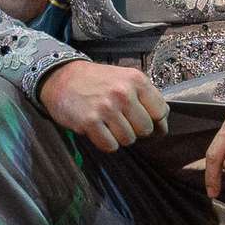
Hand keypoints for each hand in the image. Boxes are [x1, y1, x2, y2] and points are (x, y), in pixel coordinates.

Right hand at [40, 61, 167, 151]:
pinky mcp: (90, 122)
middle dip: (135, 130)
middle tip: (122, 122)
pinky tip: (99, 130)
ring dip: (119, 137)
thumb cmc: (96, 81)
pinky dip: (105, 142)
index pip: (161, 112)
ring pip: (128, 140)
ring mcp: (106, 108)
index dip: (156, 122)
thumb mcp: (125, 79)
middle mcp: (123, 93)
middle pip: (146, 129)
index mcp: (136, 80)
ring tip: (108, 124)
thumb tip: (162, 125)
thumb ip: (145, 98)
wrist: (61, 78)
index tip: (146, 123)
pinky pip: (110, 146)